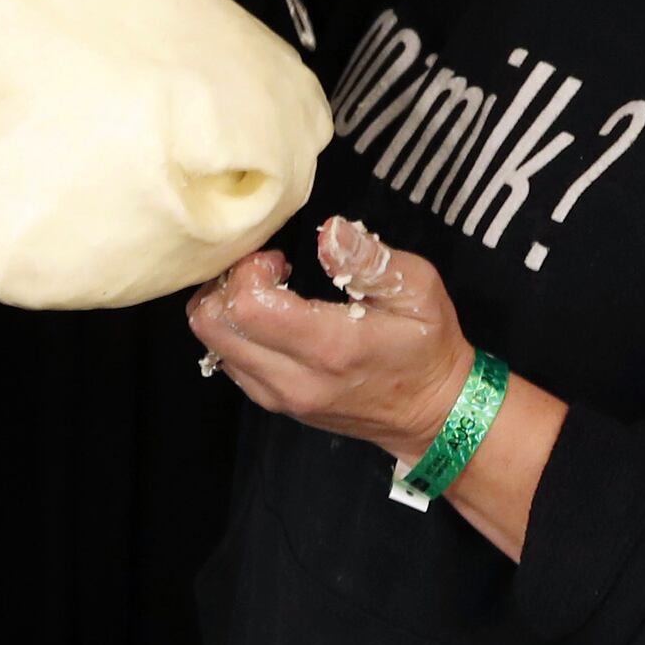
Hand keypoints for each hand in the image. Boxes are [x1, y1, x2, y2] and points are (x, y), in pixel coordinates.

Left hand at [186, 218, 474, 461]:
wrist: (433, 413)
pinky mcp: (272, 403)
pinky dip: (234, 332)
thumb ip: (370, 260)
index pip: (246, 305)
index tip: (279, 260)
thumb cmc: (427, 345)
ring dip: (227, 308)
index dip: (249, 270)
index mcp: (329, 347)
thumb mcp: (419, 290)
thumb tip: (329, 231)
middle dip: (227, 284)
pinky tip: (269, 319)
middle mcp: (293, 379)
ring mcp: (278, 397)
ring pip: (212, 344)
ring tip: (266, 292)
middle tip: (263, 272)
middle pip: (212, 325)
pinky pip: (227, 361)